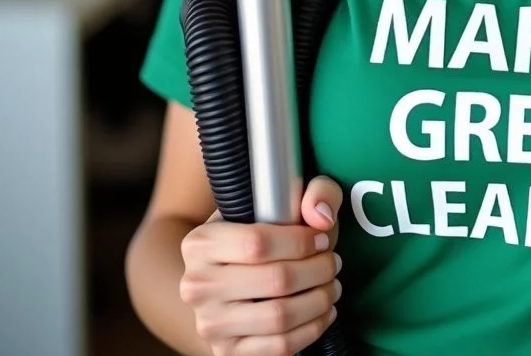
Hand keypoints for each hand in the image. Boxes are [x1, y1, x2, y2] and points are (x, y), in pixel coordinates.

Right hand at [179, 176, 343, 355]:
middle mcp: (197, 286)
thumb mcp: (281, 199)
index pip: (258, 243)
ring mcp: (210, 324)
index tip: (323, 239)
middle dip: (319, 271)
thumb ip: (313, 191)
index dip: (301, 241)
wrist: (222, 279)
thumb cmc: (260, 235)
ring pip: (280, 317)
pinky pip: (280, 347)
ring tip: (332, 287)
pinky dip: (312, 328)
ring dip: (320, 300)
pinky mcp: (227, 353)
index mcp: (201, 242)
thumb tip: (322, 217)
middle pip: (276, 280)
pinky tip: (323, 311)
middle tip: (334, 263)